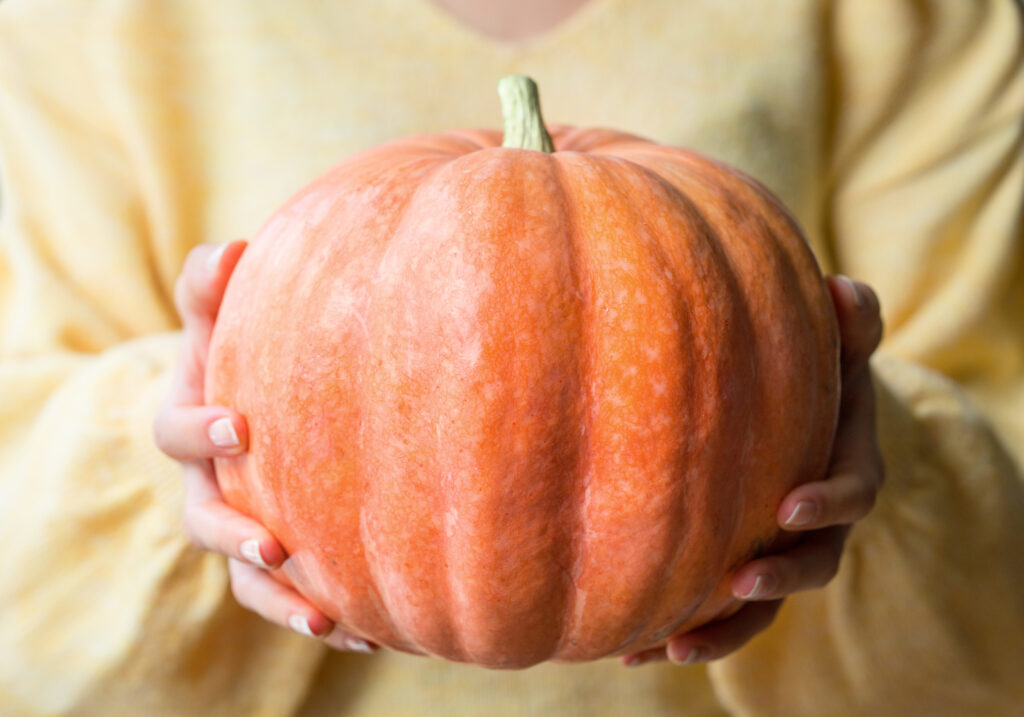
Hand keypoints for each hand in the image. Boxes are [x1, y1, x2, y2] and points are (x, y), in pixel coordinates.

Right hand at [153, 241, 377, 654]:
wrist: (258, 404)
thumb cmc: (241, 352)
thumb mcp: (220, 320)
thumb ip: (213, 288)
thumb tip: (231, 249)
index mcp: (191, 425)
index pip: (175, 432)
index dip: (201, 431)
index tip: (240, 427)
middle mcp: (206, 486)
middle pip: (203, 522)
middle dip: (234, 535)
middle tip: (274, 545)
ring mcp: (239, 528)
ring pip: (246, 578)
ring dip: (281, 599)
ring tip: (327, 619)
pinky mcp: (275, 561)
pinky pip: (288, 598)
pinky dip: (323, 617)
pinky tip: (372, 634)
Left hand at [623, 275, 884, 667]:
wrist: (789, 407)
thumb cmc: (809, 367)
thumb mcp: (835, 340)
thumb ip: (847, 320)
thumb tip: (840, 289)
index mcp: (845, 465)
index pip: (854, 492)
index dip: (828, 501)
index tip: (789, 505)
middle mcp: (817, 520)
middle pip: (814, 564)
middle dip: (781, 577)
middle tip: (741, 582)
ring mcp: (777, 549)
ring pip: (763, 607)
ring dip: (723, 630)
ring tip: (671, 647)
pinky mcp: (736, 567)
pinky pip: (718, 613)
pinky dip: (681, 633)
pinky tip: (627, 649)